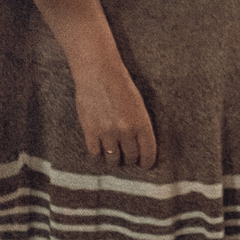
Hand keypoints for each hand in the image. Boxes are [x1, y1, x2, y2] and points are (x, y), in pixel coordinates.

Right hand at [71, 51, 157, 168]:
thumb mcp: (138, 104)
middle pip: (130, 157)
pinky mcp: (90, 131)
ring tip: (115, 155)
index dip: (147, 162)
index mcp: (141, 122)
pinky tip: (100, 149)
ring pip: (113, 158)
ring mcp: (107, 132)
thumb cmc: (120, 85)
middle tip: (129, 158)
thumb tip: (139, 143)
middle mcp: (125, 130)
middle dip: (131, 159)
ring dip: (115, 159)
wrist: (98, 74)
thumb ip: (139, 124)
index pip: (148, 152)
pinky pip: (95, 153)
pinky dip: (99, 153)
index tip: (145, 166)